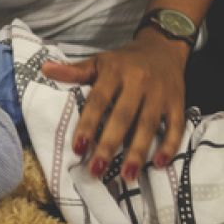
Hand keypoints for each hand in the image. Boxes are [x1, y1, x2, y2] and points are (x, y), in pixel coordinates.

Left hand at [40, 29, 189, 181]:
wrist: (162, 48)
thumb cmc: (124, 61)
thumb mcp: (99, 62)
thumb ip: (74, 71)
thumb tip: (44, 69)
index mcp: (115, 72)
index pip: (99, 100)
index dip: (88, 124)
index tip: (77, 148)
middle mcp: (139, 82)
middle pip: (123, 117)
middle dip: (109, 144)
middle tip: (96, 170)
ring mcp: (160, 94)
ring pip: (149, 125)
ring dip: (138, 152)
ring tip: (126, 176)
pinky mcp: (178, 103)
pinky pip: (176, 126)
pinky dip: (170, 145)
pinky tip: (158, 164)